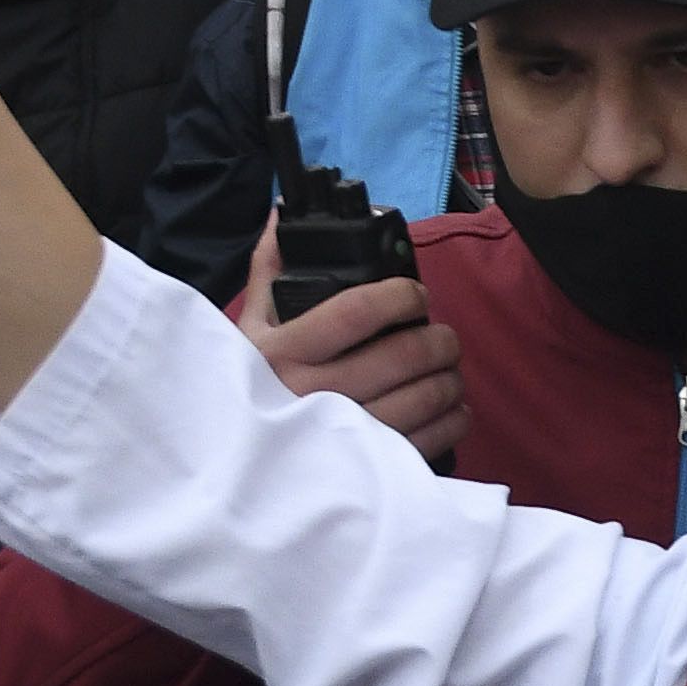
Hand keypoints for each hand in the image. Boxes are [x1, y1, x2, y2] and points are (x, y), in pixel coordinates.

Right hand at [240, 219, 469, 466]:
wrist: (233, 465)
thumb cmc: (250, 387)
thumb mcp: (248, 329)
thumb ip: (268, 270)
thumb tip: (281, 215)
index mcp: (283, 352)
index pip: (357, 310)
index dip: (400, 296)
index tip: (414, 294)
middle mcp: (310, 395)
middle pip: (402, 355)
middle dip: (439, 339)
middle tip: (443, 335)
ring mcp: (340, 437)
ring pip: (422, 397)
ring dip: (449, 378)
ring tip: (447, 369)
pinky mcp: (365, 470)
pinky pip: (429, 440)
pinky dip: (453, 420)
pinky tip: (451, 408)